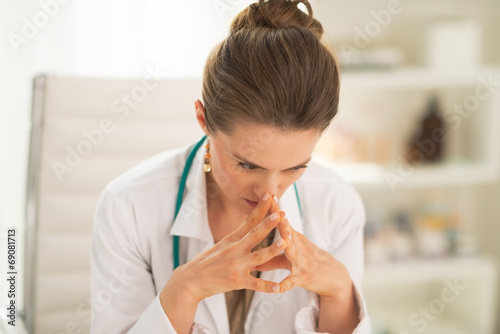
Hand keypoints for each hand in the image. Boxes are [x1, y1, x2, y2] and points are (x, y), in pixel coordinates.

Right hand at [160, 193, 287, 332]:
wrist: (190, 280)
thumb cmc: (207, 261)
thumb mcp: (222, 244)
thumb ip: (238, 236)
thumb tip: (251, 222)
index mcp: (232, 240)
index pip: (248, 221)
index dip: (260, 208)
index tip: (270, 196)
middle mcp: (234, 250)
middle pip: (255, 235)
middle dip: (268, 224)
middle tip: (281, 214)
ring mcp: (236, 266)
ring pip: (258, 257)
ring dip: (272, 249)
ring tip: (285, 243)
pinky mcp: (236, 282)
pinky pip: (254, 284)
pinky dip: (266, 286)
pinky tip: (278, 287)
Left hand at [256, 198, 352, 297]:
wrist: (334, 277)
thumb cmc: (309, 263)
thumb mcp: (290, 258)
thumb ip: (271, 257)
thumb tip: (252, 258)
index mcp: (293, 240)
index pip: (282, 221)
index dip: (275, 209)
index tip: (268, 195)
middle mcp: (298, 247)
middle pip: (288, 232)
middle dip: (281, 220)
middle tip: (274, 207)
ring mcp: (301, 262)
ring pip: (293, 252)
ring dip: (287, 245)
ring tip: (282, 238)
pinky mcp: (303, 278)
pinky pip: (293, 281)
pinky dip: (285, 284)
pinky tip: (278, 288)